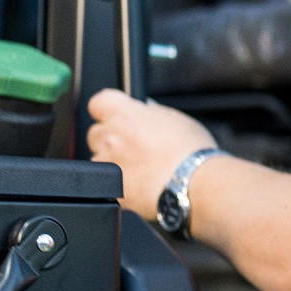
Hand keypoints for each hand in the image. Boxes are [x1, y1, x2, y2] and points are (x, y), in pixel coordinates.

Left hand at [86, 89, 216, 219]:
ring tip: (141, 170)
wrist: (194, 186)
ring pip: (100, 159)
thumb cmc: (192, 154)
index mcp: (126, 115)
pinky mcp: (111, 188)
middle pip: (96, 132)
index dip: (107, 110)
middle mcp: (111, 136)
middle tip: (134, 147)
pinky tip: (141, 185)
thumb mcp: (179, 120)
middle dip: (110, 138)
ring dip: (114, 162)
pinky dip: (120, 184)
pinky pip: (108, 183)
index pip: (99, 103)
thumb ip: (154, 114)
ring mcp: (108, 163)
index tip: (116, 116)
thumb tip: (146, 112)